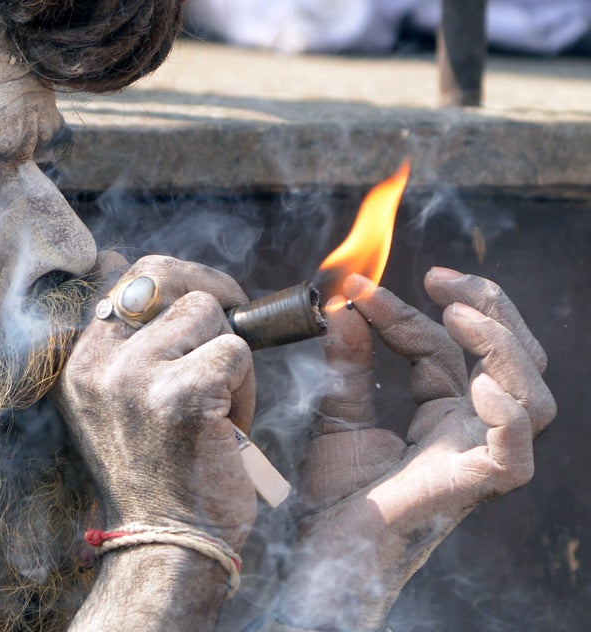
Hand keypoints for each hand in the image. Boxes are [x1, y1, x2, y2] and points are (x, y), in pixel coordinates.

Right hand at [52, 254, 257, 548]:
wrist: (166, 546)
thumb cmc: (158, 473)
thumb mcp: (119, 402)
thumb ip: (126, 343)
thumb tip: (131, 264)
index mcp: (80, 363)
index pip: (122, 275)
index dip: (171, 277)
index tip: (203, 302)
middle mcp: (95, 365)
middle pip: (161, 273)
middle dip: (209, 287)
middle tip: (236, 316)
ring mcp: (132, 379)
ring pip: (206, 310)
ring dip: (228, 353)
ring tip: (218, 404)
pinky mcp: (178, 396)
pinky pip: (236, 350)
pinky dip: (247, 387)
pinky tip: (228, 427)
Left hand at [275, 267, 555, 630]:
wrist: (326, 549)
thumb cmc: (336, 493)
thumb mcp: (338, 412)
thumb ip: (347, 363)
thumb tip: (343, 307)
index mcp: (443, 411)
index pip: (445, 347)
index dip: (409, 312)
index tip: (360, 290)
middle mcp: (472, 429)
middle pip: (512, 357)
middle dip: (486, 307)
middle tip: (442, 279)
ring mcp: (480, 456)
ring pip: (532, 394)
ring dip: (501, 347)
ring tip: (458, 317)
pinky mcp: (479, 486)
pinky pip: (516, 451)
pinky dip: (506, 414)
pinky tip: (475, 388)